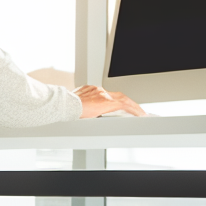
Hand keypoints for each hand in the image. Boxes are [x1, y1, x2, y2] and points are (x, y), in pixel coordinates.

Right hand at [28, 68, 144, 117]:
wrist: (64, 105)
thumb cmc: (65, 107)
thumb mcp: (75, 105)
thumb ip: (82, 107)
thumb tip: (82, 115)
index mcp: (91, 90)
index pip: (107, 95)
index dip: (116, 100)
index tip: (120, 104)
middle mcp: (99, 90)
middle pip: (118, 95)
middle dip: (128, 103)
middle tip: (137, 110)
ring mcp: (104, 95)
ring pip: (124, 100)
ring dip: (133, 107)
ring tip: (141, 113)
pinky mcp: (107, 102)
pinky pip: (125, 106)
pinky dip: (133, 110)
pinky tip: (140, 115)